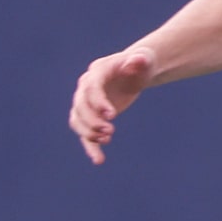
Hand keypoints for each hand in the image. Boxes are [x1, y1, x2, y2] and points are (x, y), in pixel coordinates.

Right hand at [69, 45, 156, 164]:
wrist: (133, 72)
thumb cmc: (139, 65)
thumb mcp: (144, 61)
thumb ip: (140, 60)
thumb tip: (139, 59)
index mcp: (97, 72)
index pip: (91, 88)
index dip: (98, 102)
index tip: (112, 115)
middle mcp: (86, 87)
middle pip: (80, 106)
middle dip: (92, 120)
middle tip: (110, 131)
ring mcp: (86, 103)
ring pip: (77, 120)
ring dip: (89, 133)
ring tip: (107, 140)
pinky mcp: (92, 117)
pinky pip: (85, 133)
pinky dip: (90, 147)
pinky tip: (99, 161)